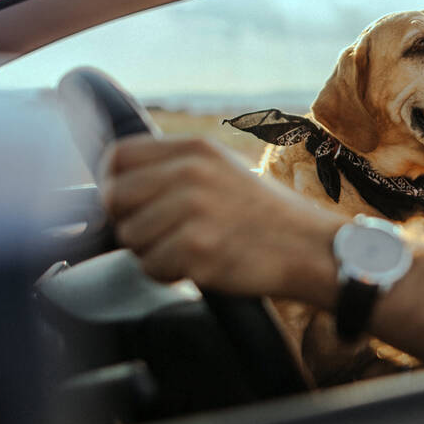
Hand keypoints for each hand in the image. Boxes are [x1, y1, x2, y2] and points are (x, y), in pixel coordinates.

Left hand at [102, 135, 341, 301]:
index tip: (128, 204)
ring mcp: (194, 211)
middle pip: (115, 198)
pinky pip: (151, 267)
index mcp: (195, 149)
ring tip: (188, 249)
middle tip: (161, 234)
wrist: (310, 248)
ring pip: (130, 237)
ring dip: (151, 252)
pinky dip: (168, 274)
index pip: (118, 157)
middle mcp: (191, 173)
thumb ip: (175, 168)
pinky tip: (198, 266)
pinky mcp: (197, 249)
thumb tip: (118, 183)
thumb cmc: (265, 216)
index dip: (113, 183)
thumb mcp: (223, 169)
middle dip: (130, 222)